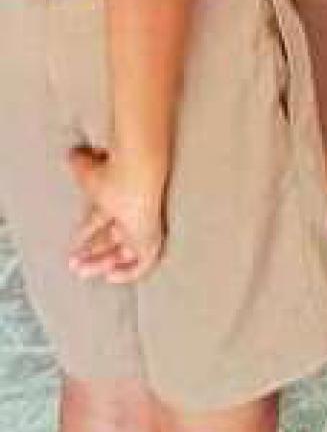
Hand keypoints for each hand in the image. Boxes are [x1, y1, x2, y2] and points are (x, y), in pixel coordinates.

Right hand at [68, 149, 164, 285]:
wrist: (134, 174)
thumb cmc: (111, 170)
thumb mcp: (87, 169)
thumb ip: (79, 162)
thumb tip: (72, 155)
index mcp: (118, 197)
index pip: (101, 218)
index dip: (85, 233)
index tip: (72, 245)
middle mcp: (132, 212)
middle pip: (111, 237)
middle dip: (91, 251)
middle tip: (74, 265)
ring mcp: (142, 226)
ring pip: (124, 251)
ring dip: (101, 262)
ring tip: (81, 272)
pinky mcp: (151, 240)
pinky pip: (142, 264)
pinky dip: (127, 273)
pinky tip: (109, 276)